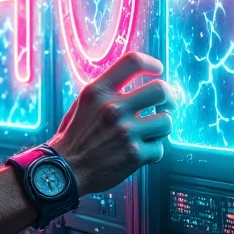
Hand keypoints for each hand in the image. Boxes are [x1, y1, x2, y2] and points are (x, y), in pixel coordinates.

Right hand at [50, 51, 173, 196]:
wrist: (63, 172)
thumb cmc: (74, 137)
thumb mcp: (82, 104)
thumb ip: (106, 91)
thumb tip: (135, 83)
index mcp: (98, 92)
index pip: (133, 62)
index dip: (151, 63)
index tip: (157, 69)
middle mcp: (113, 109)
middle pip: (161, 89)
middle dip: (170, 97)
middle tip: (168, 104)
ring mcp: (126, 132)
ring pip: (166, 121)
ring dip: (161, 128)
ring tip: (150, 133)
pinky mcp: (135, 155)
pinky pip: (159, 149)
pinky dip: (152, 152)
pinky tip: (139, 153)